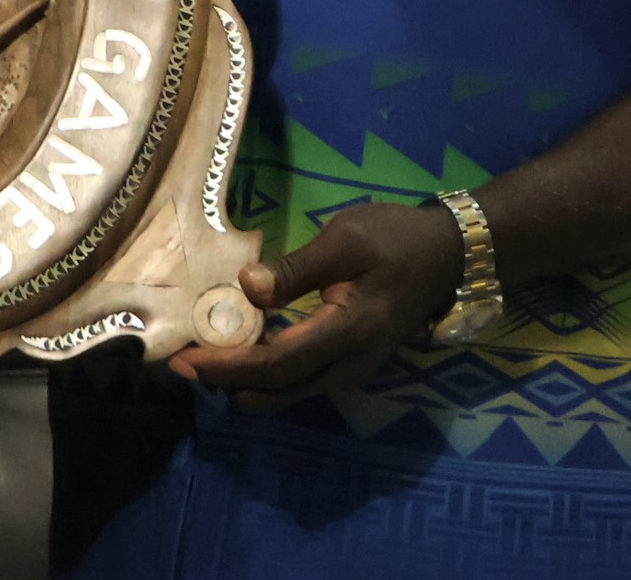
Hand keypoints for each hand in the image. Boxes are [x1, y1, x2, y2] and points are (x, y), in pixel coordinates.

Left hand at [171, 203, 463, 410]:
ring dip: (246, 382)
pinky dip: (268, 376)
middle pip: (279, 389)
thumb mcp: (345, 241)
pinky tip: (243, 354)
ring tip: (203, 361)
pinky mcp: (352, 362)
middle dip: (227, 382)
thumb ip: (297, 269)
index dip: (228, 366)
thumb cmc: (396, 239)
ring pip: (291, 391)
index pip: (277, 363)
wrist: (449, 255)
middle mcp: (350, 365)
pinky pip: (303, 381)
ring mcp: (353, 369)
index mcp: (347, 333)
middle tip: (181, 365)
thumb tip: (246, 286)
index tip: (186, 359)